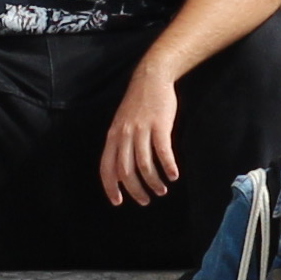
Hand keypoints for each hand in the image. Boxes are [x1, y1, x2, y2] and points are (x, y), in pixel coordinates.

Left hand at [96, 63, 182, 207]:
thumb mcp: (122, 123)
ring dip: (153, 181)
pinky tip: (174, 175)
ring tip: (162, 190)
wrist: (152, 77)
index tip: (118, 202)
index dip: (110, 187)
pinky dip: (168, 166)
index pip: (106, 168)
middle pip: (125, 170)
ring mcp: (141, 130)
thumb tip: (123, 168)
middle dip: (135, 190)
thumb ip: (121, 143)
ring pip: (144, 164)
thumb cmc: (139, 103)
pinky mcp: (159, 125)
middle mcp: (124, 135)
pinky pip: (162, 151)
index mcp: (113, 136)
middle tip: (145, 200)